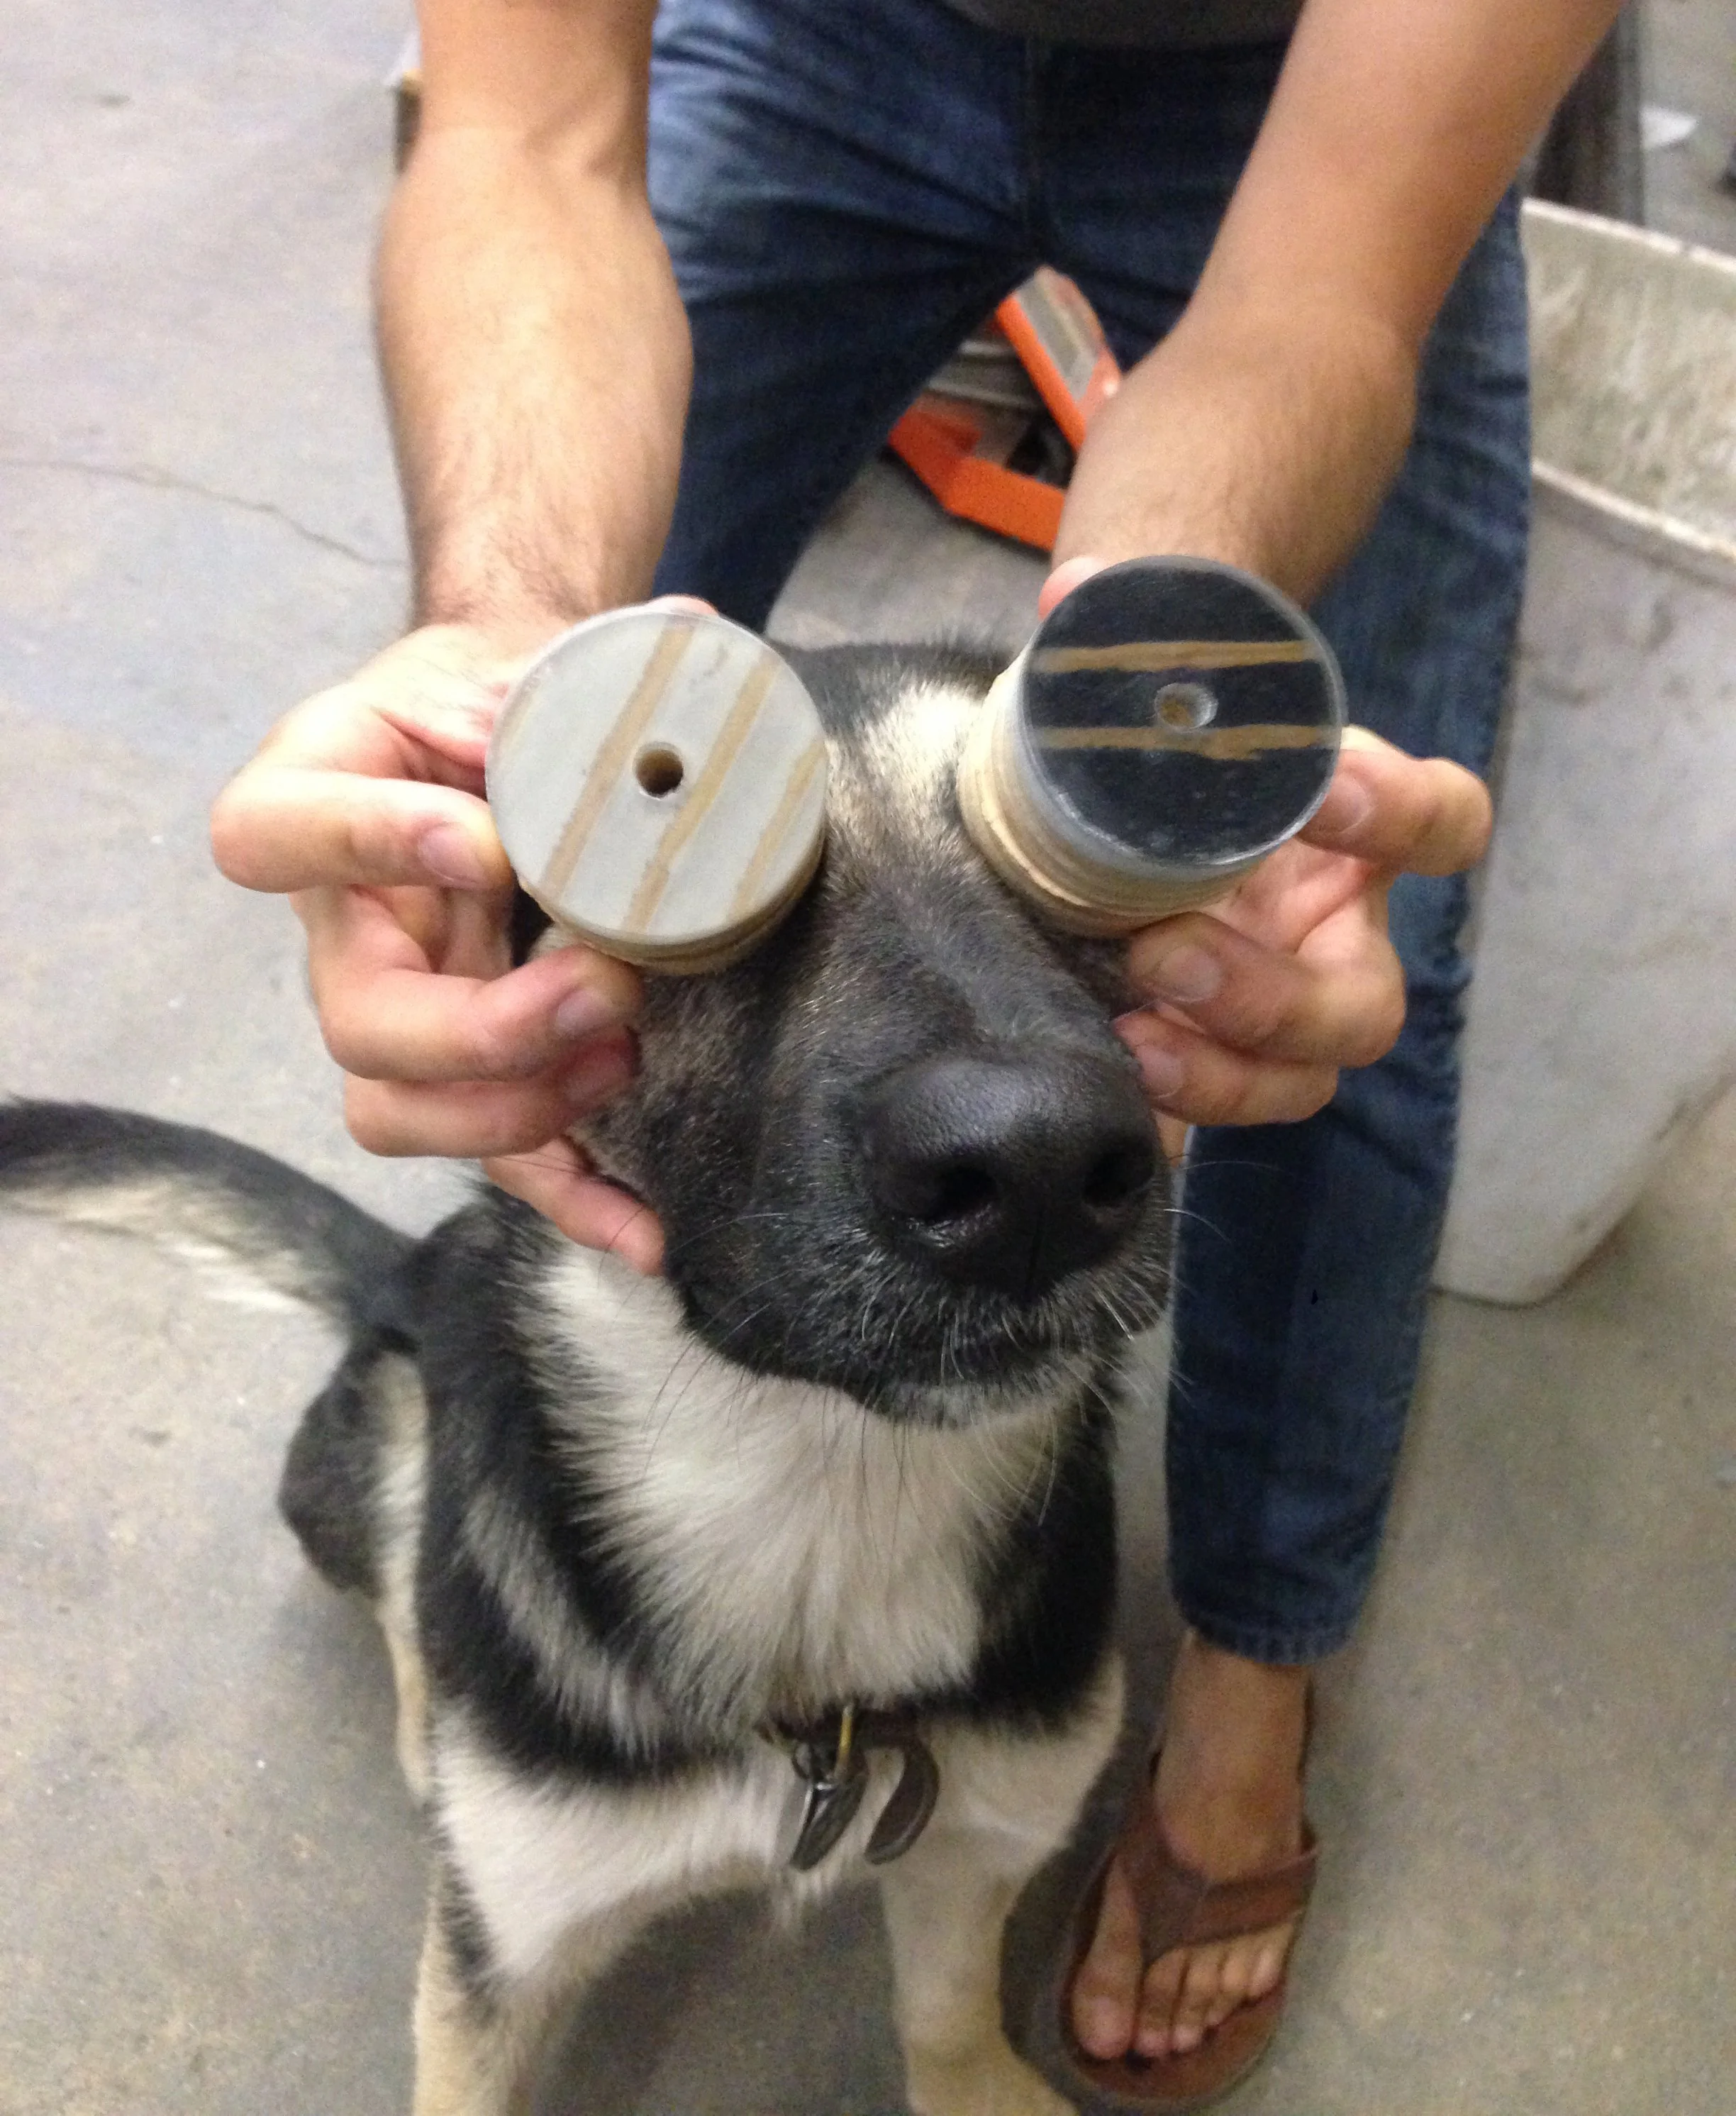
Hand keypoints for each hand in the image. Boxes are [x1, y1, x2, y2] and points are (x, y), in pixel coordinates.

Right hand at [209, 623, 664, 1272]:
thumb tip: (681, 650)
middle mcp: (340, 920)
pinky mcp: (472, 1068)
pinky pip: (501, 1159)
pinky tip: (646, 1230)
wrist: (518, 732)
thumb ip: (570, 662)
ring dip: (521, 1112)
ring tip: (623, 1060)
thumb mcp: (516, 653)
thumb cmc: (501, 690)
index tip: (480, 840)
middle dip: (483, 1030)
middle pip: (355, 1024)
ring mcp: (398, 1007)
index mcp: (317, 793)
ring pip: (401, 1111)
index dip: (365, 848)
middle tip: (600, 985)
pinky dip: (573, 1199)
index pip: (274, 834)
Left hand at [1038, 560, 1493, 1154]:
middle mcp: (1332, 934)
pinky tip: (1101, 1073)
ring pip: (1298, 1079)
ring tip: (1130, 1032)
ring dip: (1222, 1071)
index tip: (1320, 789)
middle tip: (1167, 950)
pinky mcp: (1206, 1060)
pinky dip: (1166, 1106)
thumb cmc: (1158, 741)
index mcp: (1356, 829)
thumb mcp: (1159, 682)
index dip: (1401, 814)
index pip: (1443, 825)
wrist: (1095, 803)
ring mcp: (1273, 1010)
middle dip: (1271, 995)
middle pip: (1363, 1006)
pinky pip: (1209, 1111)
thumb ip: (1133, 624)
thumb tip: (1080, 592)